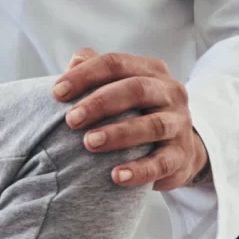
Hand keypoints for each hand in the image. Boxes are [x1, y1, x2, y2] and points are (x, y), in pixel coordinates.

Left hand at [52, 48, 209, 190]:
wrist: (177, 149)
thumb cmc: (137, 113)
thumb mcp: (120, 88)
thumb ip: (98, 73)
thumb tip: (74, 61)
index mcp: (150, 71)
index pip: (116, 64)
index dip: (85, 75)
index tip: (56, 93)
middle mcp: (169, 92)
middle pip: (136, 89)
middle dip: (101, 103)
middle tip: (71, 120)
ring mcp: (179, 124)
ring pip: (152, 126)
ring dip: (119, 134)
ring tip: (90, 144)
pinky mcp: (182, 155)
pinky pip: (162, 163)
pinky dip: (140, 170)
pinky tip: (116, 177)